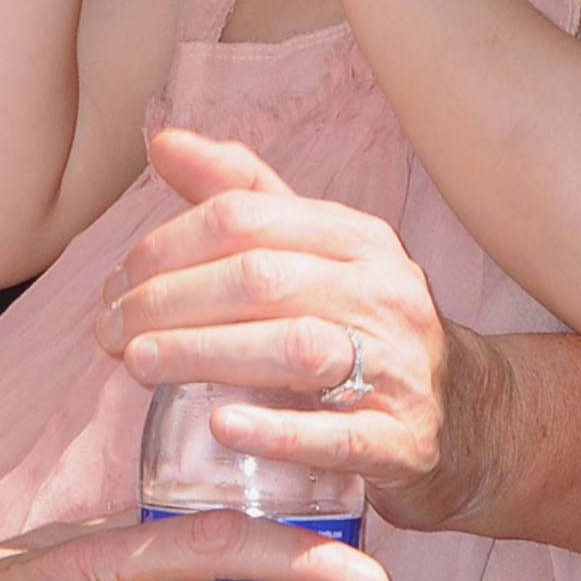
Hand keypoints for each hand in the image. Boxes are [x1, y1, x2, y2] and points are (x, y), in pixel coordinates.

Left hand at [97, 130, 500, 533]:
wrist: (473, 421)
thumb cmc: (369, 330)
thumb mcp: (318, 254)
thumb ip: (243, 196)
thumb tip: (161, 139)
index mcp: (356, 238)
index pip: (245, 216)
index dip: (164, 246)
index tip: (114, 285)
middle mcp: (383, 290)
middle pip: (260, 277)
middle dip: (167, 301)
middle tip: (107, 334)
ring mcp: (399, 366)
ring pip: (295, 346)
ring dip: (203, 353)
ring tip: (138, 365)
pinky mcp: (403, 441)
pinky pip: (339, 434)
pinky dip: (275, 430)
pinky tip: (220, 427)